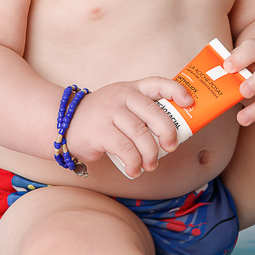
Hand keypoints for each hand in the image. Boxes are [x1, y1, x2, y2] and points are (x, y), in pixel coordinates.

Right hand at [65, 77, 191, 177]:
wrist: (64, 124)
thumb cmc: (102, 119)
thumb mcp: (122, 106)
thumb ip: (142, 113)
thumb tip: (173, 135)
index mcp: (131, 89)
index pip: (157, 83)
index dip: (176, 91)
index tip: (190, 103)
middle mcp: (121, 96)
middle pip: (153, 113)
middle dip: (167, 133)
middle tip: (170, 148)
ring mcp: (109, 112)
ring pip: (140, 134)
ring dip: (150, 154)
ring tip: (150, 165)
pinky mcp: (99, 131)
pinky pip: (124, 149)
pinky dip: (133, 163)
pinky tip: (134, 171)